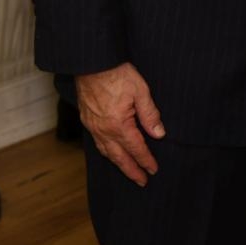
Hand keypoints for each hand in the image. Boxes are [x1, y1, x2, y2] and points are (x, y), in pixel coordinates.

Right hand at [76, 62, 166, 186]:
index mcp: (118, 125)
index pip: (136, 148)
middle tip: (141, 181)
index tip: (153, 170)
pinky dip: (106, 151)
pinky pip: (97, 142)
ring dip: (118, 163)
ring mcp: (93, 126)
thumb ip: (150, 114)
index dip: (146, 160)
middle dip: (131, 170)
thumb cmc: (117, 73)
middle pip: (119, 157)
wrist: (92, 62)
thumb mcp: (141, 91)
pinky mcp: (87, 119)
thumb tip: (158, 133)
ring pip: (106, 152)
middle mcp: (103, 130)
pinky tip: (111, 151)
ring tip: (128, 171)